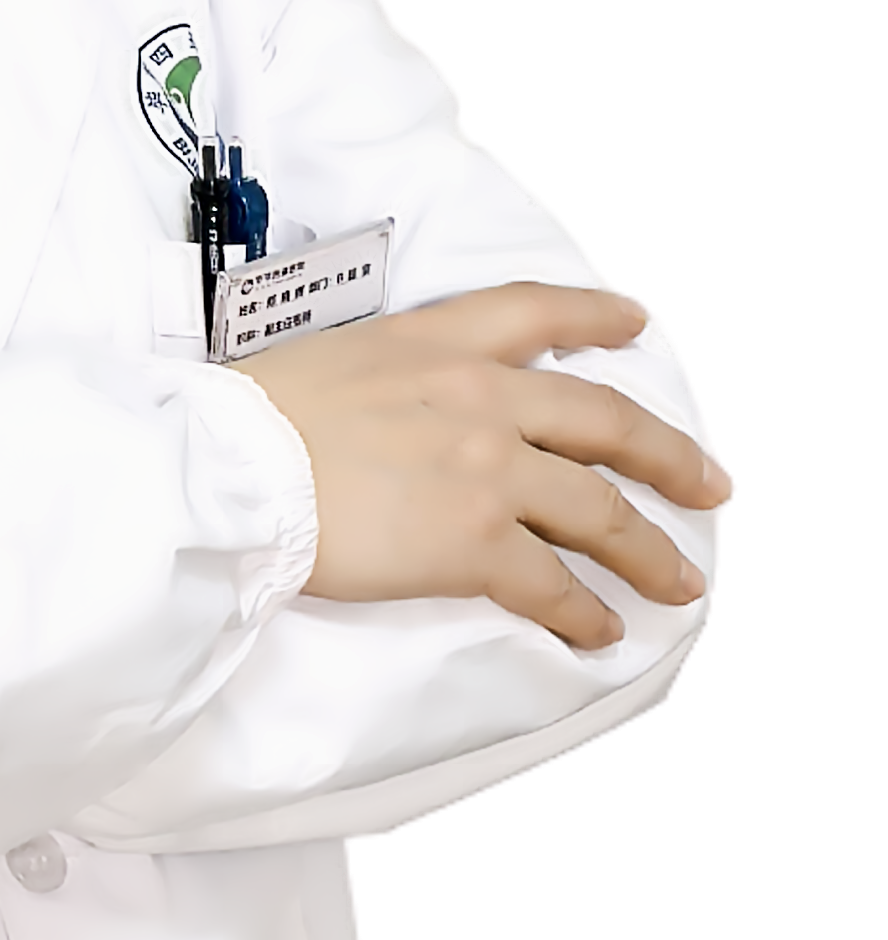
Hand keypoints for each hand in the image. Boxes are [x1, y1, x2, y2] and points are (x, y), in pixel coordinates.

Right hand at [238, 283, 733, 648]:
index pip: (535, 310)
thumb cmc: (252, 418)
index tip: (635, 320)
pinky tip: (599, 629)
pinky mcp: (475, 543)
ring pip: (600, 511)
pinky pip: (553, 585)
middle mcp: (480, 395)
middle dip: (670, 455)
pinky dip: (584, 611)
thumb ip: (390, 376)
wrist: (229, 468)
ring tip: (680, 583)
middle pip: (605, 421)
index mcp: (435, 341)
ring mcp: (486, 470)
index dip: (596, 313)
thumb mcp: (334, 360)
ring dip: (650, 552)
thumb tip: (396, 408)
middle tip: (710, 482)